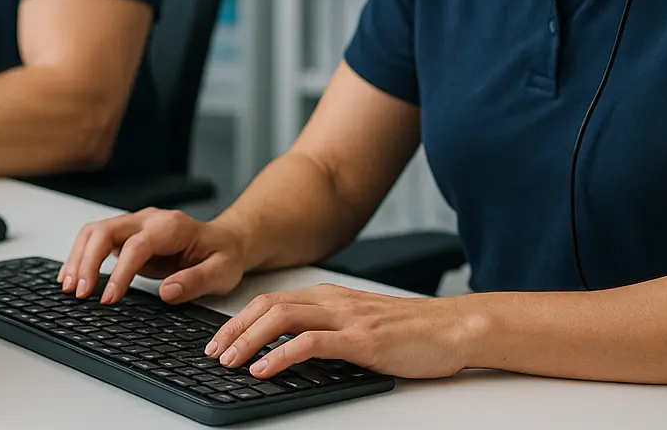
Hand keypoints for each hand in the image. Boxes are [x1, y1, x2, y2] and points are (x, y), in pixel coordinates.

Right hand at [60, 208, 248, 304]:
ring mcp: (135, 225)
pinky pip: (96, 240)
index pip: (136, 245)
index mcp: (171, 227)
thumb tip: (167, 292)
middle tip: (78, 293)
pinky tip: (73, 277)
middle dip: (87, 261)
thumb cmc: (223, 255)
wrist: (224, 241)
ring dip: (78, 257)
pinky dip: (81, 256)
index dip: (120, 272)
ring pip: (95, 231)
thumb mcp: (222, 272)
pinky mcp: (127, 235)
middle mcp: (148, 220)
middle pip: (105, 230)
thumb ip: (196, 280)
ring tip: (69, 287)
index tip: (109, 299)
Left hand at [206, 284, 473, 380]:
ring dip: (248, 340)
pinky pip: (310, 343)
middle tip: (211, 353)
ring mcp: (347, 318)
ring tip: (228, 362)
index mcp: (331, 296)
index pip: (272, 301)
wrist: (455, 327)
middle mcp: (334, 301)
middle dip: (234, 329)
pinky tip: (264, 369)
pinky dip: (280, 355)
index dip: (240, 319)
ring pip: (282, 319)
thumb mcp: (362, 325)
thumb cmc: (413, 332)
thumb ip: (331, 330)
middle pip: (268, 305)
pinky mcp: (361, 340)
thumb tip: (294, 351)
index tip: (218, 339)